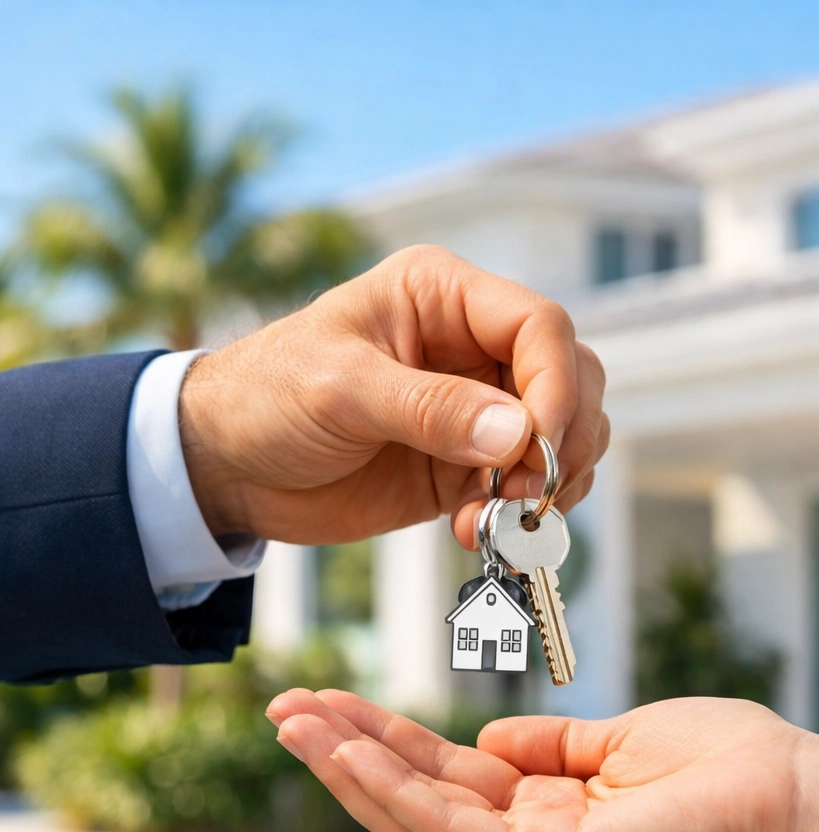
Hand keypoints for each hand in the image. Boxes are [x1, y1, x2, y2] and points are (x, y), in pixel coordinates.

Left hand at [178, 245, 607, 546]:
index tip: (540, 444)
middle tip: (528, 491)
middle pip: (570, 379)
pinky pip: (525, 485)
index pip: (540, 326)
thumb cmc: (268, 397)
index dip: (556, 384)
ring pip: (562, 434)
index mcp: (444, 297)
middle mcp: (472, 347)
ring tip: (503, 515)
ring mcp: (476, 408)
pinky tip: (474, 529)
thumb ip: (430, 409)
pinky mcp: (466, 464)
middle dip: (563, 438)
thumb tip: (519, 434)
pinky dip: (521, 513)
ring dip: (550, 481)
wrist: (229, 466)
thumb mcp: (340, 389)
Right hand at [265, 689, 807, 831]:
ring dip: (351, 771)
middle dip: (347, 757)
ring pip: (416, 823)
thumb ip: (547, 749)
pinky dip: (395, 791)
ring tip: (299, 721)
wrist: (794, 797)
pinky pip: (452, 830)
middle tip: (288, 710)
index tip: (335, 705)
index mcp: (542, 826)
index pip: (442, 786)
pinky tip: (352, 749)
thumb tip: (490, 740)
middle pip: (413, 808)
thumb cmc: (718, 768)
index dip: (383, 746)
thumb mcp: (611, 746)